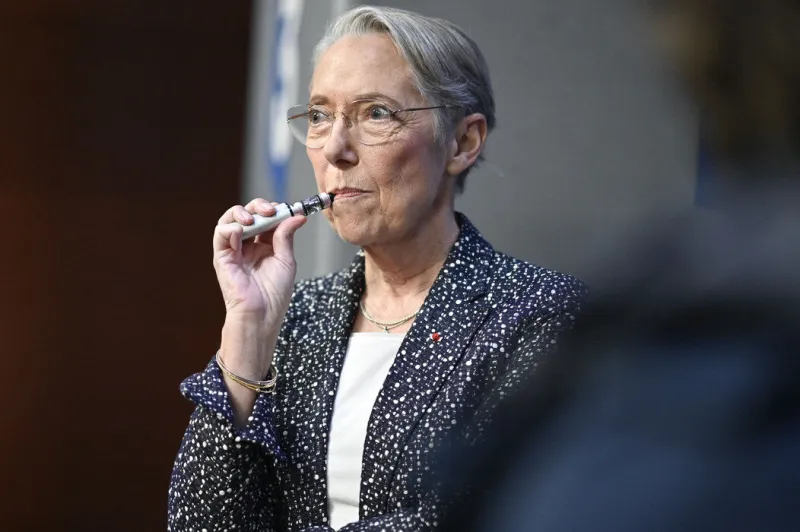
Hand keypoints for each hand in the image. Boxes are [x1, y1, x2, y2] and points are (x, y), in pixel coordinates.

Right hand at [213, 198, 306, 332]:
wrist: (262, 314)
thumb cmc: (274, 294)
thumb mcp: (286, 260)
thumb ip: (286, 236)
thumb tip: (296, 216)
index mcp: (264, 245)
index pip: (266, 218)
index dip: (275, 210)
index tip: (289, 209)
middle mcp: (247, 245)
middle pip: (248, 214)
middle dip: (259, 206)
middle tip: (271, 210)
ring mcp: (233, 249)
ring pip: (230, 219)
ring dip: (242, 213)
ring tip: (253, 218)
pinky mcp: (222, 256)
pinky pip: (220, 234)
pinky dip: (229, 227)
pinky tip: (241, 230)